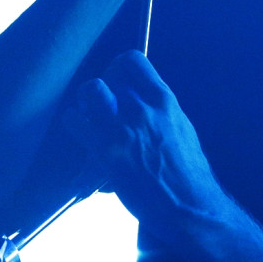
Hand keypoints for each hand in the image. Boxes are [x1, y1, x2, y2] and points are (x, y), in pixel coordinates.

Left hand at [68, 50, 236, 249]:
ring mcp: (124, 126)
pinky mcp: (106, 149)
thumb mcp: (179, 127)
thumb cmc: (186, 170)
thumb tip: (140, 100)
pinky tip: (85, 140)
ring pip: (90, 90)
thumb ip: (158, 110)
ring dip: (86, 104)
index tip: (117, 82)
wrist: (187, 204)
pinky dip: (76, 127)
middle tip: (102, 104)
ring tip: (91, 119)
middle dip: (102, 86)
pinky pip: (75, 121)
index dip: (118, 68)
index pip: (132, 60)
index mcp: (164, 99)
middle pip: (108, 72)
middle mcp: (144, 106)